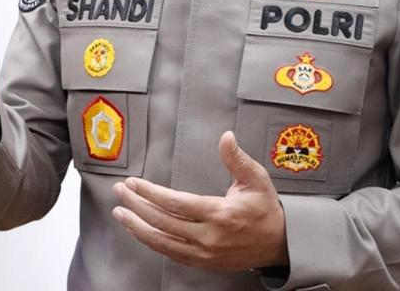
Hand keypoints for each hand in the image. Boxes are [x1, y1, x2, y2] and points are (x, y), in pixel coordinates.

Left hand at [111, 131, 287, 270]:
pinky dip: (151, 241)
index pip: (175, 203)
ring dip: (137, 227)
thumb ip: (237, 159)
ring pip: (161, 242)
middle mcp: (209, 236)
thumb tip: (226, 137)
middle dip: (136, 206)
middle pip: (162, 222)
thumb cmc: (265, 209)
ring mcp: (204, 253)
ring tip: (120, 213)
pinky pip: (170, 253)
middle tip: (120, 193)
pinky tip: (138, 230)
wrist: (279, 244)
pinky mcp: (202, 262)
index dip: (150, 193)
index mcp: (221, 214)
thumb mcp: (256, 179)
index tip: (133, 183)